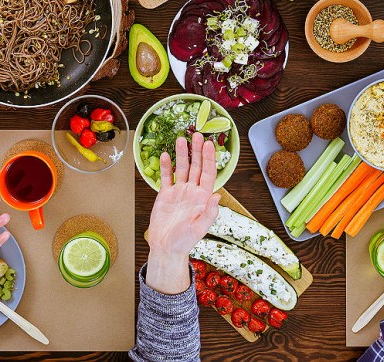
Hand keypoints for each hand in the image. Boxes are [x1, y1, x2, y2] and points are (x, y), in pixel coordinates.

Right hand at [145, 134, 220, 294]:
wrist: (166, 247)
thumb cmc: (184, 241)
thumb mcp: (199, 228)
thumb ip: (210, 213)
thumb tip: (218, 196)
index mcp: (203, 198)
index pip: (208, 173)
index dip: (209, 158)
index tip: (209, 144)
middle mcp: (192, 191)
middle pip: (196, 166)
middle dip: (197, 150)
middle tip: (197, 134)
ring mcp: (179, 191)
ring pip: (182, 168)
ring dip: (182, 154)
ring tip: (180, 139)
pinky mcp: (166, 194)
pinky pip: (167, 177)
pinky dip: (166, 166)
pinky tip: (165, 154)